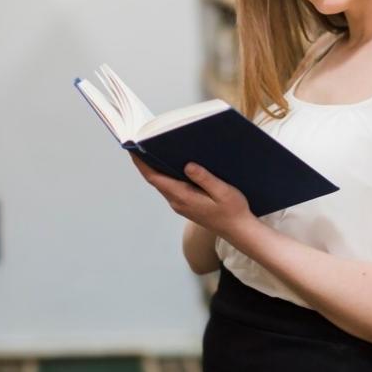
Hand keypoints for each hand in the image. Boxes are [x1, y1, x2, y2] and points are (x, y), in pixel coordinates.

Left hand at [131, 157, 253, 241]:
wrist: (238, 230)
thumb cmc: (233, 210)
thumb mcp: (223, 192)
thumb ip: (205, 179)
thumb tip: (188, 165)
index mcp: (183, 197)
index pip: (155, 178)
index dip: (142, 163)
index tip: (133, 149)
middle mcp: (177, 202)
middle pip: (155, 179)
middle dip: (146, 162)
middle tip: (142, 141)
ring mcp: (180, 205)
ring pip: (162, 183)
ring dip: (156, 168)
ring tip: (154, 148)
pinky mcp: (185, 205)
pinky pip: (170, 187)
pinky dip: (166, 174)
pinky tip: (172, 163)